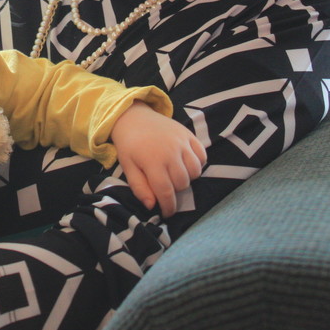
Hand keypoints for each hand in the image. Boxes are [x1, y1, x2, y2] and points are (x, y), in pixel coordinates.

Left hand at [111, 102, 205, 217]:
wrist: (133, 116)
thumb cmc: (129, 144)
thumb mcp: (128, 167)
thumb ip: (140, 187)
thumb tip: (152, 206)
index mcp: (153, 162)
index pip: (166, 192)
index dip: (169, 207)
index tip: (167, 213)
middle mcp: (171, 152)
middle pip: (182, 184)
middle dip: (175, 191)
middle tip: (165, 186)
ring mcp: (182, 142)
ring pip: (195, 172)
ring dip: (187, 178)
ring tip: (175, 175)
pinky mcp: (189, 135)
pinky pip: (202, 155)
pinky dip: (198, 163)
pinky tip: (186, 163)